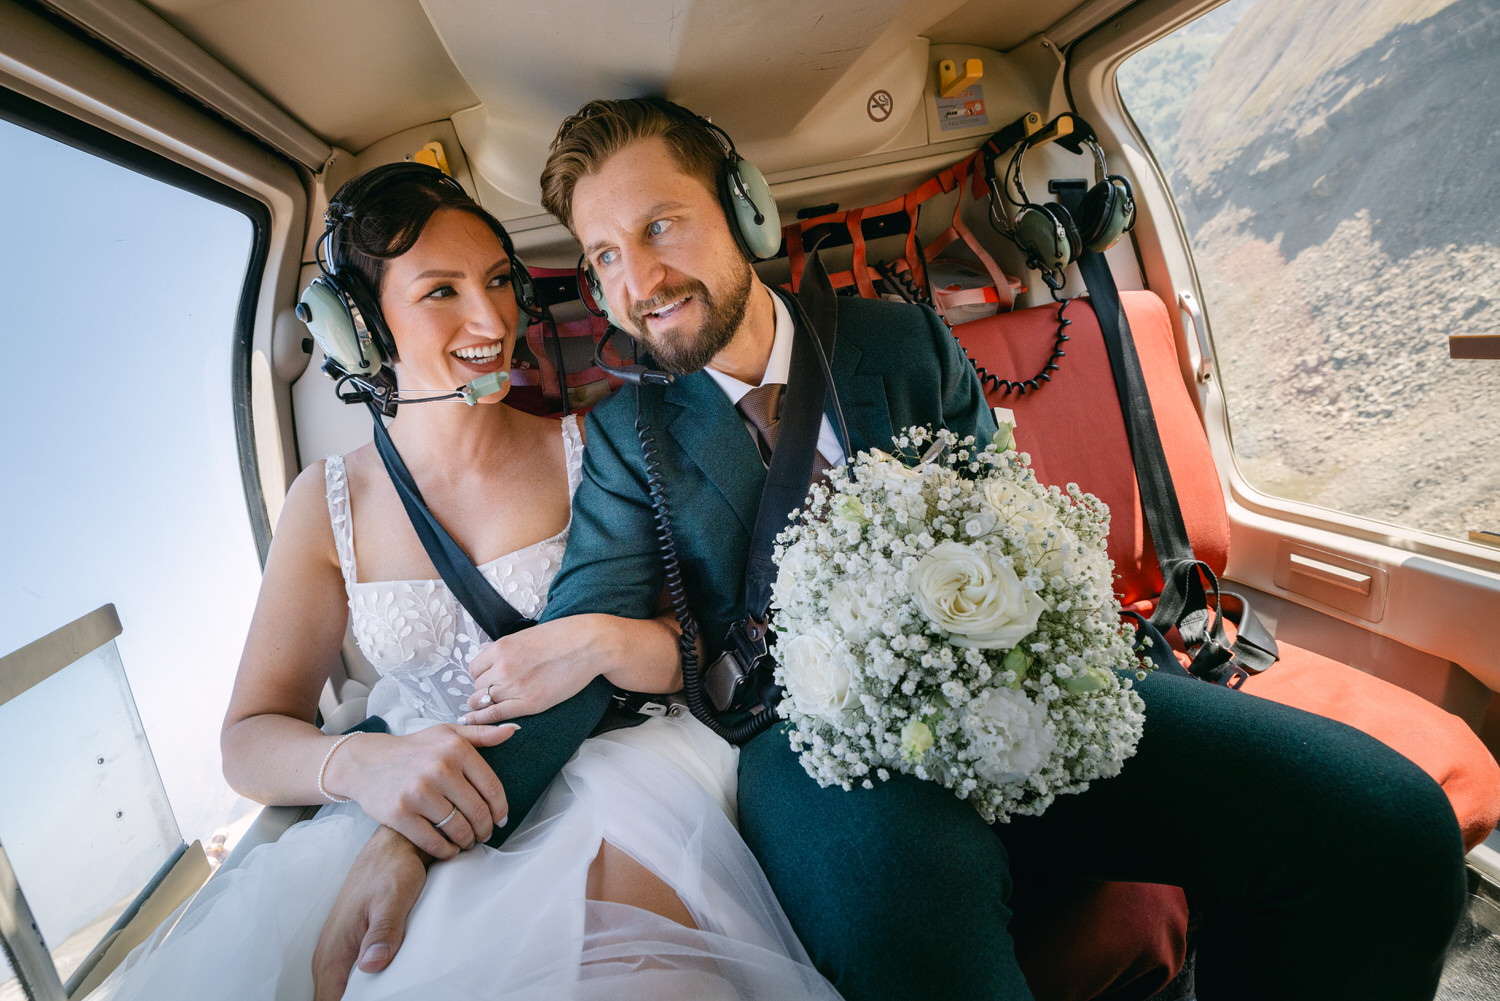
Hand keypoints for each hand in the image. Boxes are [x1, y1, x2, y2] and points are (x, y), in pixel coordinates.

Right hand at [312, 826, 427, 1000]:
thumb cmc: (390, 869)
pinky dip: (367, 986)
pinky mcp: (352, 946)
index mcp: (333, 952)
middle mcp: (330, 956)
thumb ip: (382, 933)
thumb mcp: (392, 900)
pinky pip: (352, 978)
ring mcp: (340, 952)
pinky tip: (385, 986)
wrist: (392, 847)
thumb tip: (371, 965)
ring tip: (391, 992)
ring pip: (343, 990)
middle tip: (392, 995)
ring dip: (363, 995)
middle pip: (335, 999)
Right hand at [322, 724, 516, 857]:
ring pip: (458, 829)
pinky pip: (434, 841)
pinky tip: (449, 849)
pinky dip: (446, 851)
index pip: (492, 788)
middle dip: (485, 829)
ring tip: (467, 841)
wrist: (365, 762)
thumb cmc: (413, 749)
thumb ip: (481, 734)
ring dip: (467, 841)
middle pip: (478, 812)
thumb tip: (512, 731)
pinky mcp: (400, 813)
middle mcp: (439, 769)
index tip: (500, 819)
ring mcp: (418, 792)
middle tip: (483, 834)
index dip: (500, 809)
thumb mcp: (446, 733)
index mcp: (455, 749)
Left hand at [462, 617, 603, 723]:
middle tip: (493, 692)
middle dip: (482, 690)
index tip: (486, 679)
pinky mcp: (529, 703)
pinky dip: (483, 719)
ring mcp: (514, 686)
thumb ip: (503, 646)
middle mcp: (503, 667)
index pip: (474, 668)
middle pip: (477, 686)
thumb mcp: (527, 635)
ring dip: (484, 704)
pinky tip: (477, 721)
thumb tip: (485, 649)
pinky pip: (495, 715)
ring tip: (491, 705)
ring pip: (482, 701)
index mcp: (501, 648)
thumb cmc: (562, 636)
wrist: (588, 645)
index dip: (479, 675)